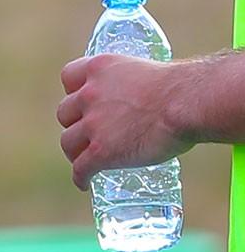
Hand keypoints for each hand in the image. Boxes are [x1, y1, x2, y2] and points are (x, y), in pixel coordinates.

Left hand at [57, 53, 198, 182]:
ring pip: (68, 142)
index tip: (83, 102)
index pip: (69, 77)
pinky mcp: (101, 150)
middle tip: (88, 134)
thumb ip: (132, 84)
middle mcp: (88, 95)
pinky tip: (84, 182)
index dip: (74, 92)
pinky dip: (81, 177)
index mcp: (98, 68)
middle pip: (65, 112)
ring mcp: (93, 124)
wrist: (187, 102)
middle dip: (75, 123)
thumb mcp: (144, 72)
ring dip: (75, 152)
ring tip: (84, 160)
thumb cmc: (180, 87)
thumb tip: (144, 99)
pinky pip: (81, 167)